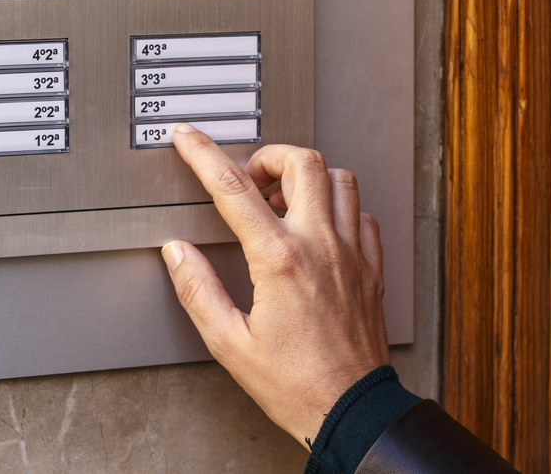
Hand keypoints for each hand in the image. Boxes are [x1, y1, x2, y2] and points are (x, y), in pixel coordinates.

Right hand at [160, 124, 389, 446]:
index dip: (204, 155)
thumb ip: (198, 290)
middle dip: (269, 155)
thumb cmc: (296, 385)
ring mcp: (352, 254)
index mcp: (279, 260)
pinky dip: (340, 207)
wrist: (351, 412)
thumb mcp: (229, 343)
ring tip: (284, 198)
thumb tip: (178, 254)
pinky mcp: (372, 269)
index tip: (189, 139)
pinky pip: (363, 214)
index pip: (233, 188)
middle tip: (249, 176)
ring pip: (340, 179)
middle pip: (302, 161)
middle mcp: (321, 247)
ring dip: (309, 176)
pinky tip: (321, 227)